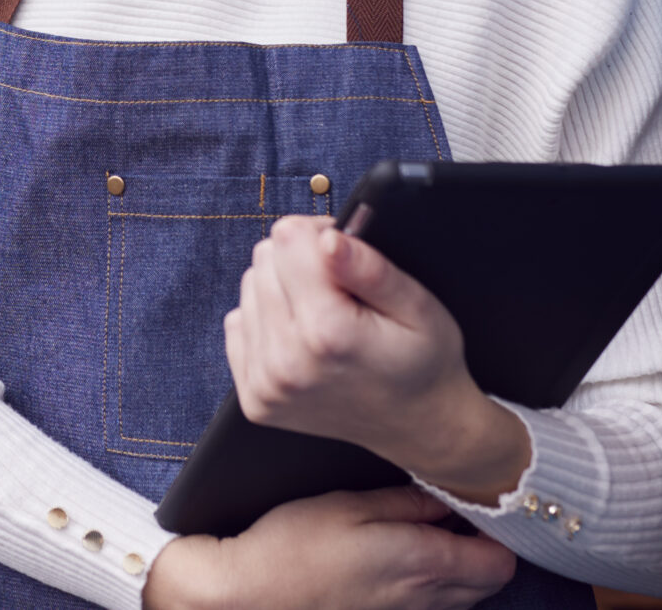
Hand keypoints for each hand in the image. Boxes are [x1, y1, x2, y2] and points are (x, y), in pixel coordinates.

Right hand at [141, 487, 516, 609]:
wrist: (249, 596)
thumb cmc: (293, 546)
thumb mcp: (350, 504)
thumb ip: (407, 501)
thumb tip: (448, 493)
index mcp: (423, 563)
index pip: (501, 561)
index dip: (500, 528)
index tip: (480, 497)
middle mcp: (424, 600)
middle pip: (490, 582)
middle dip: (485, 545)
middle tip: (458, 506)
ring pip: (464, 597)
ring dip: (461, 566)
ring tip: (430, 527)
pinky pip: (433, 607)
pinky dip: (435, 583)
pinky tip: (402, 555)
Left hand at [223, 217, 531, 502]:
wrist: (417, 426)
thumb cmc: (423, 362)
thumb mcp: (420, 307)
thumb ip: (370, 269)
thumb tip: (329, 239)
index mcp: (328, 332)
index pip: (287, 237)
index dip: (321, 235)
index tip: (347, 256)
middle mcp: (286, 361)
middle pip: (264, 260)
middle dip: (301, 261)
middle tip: (341, 289)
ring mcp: (266, 384)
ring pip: (249, 288)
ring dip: (283, 292)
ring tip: (326, 316)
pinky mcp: (254, 398)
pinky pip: (239, 325)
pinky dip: (268, 322)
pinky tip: (304, 338)